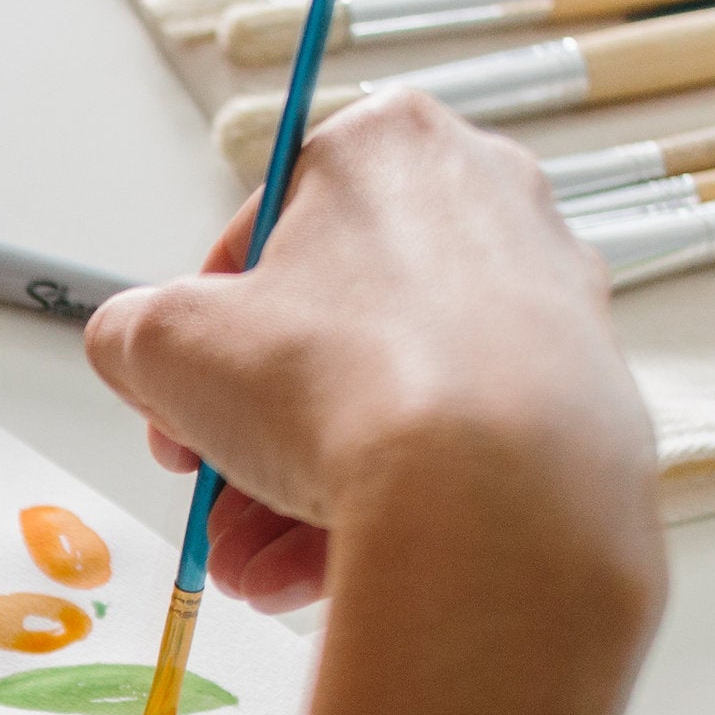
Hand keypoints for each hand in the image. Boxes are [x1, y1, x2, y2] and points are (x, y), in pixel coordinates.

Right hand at [81, 90, 656, 612]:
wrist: (496, 501)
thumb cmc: (350, 386)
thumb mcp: (168, 345)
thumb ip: (133, 332)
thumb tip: (139, 350)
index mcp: (388, 145)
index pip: (266, 232)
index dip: (205, 329)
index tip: (184, 395)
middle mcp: (486, 201)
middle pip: (333, 326)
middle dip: (257, 423)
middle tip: (214, 484)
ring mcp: (547, 301)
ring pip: (393, 396)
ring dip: (302, 483)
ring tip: (254, 559)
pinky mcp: (581, 395)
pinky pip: (458, 446)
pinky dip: (390, 502)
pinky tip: (320, 570)